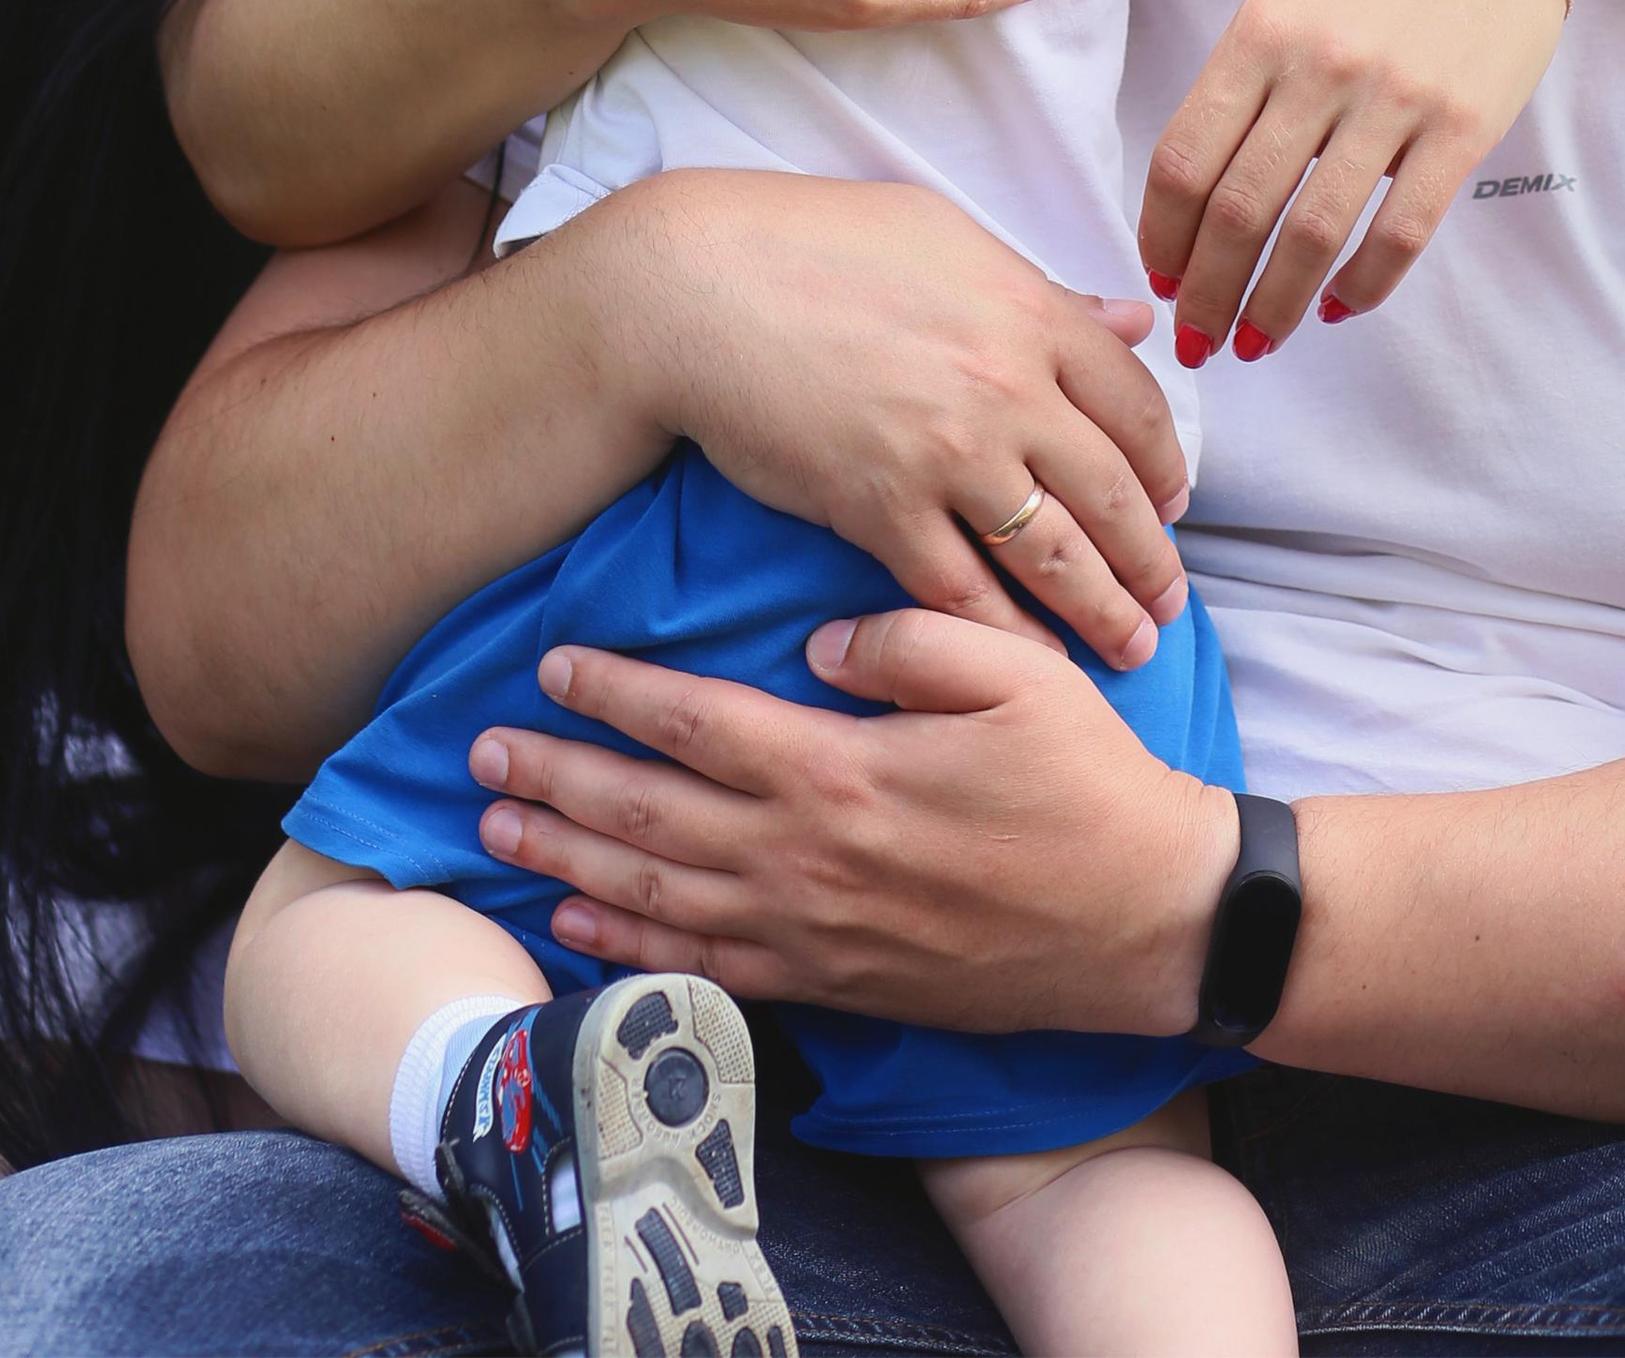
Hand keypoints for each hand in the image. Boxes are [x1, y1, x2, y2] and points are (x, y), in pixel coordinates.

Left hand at [466, 610, 1236, 1032]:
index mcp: (841, 772)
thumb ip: (907, 639)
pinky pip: (707, 970)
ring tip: (499, 831)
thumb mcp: (1015, 671)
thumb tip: (815, 639)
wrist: (1147, 921)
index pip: (694, 723)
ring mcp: (817, 934)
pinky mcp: (837, 985)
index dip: (613, 693)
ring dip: (570, 861)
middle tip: (478, 755)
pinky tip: (581, 927)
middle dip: (557, 780)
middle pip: (649, 816)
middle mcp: (808, 860)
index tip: (550, 665)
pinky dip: (631, 948)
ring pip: (659, 897)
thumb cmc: (1087, 782)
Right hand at [615, 169, 1189, 668]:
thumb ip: (1044, 290)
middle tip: (1171, 604)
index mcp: (1030, 312)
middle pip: (1113, 494)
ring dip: (1103, 611)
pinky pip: (965, 592)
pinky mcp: (881, 509)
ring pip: (1055, 556)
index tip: (1174, 506)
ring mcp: (948, 454)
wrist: (700, 287)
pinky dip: (1010, 636)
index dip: (1164, 467)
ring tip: (1132, 648)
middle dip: (1152, 561)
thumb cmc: (813, 243)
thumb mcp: (945, 239)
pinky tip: (1038, 662)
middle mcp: (1006, 387)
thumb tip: (1130, 319)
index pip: (1136, 405)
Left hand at [1140, 0, 1567, 356]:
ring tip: (1257, 341)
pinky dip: (1363, 284)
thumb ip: (1243, 91)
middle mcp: (1318, 65)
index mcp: (1259, 32)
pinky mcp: (1463, 127)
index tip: (1159, 277)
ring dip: (1276, 304)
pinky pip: (1401, 232)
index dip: (1163, 233)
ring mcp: (1394, 97)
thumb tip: (1197, 204)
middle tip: (1199, 340)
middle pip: (1238, 208)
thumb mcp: (1286, 7)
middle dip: (1208, 290)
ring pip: (1314, 232)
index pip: (1185, 156)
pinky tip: (1339, 306)